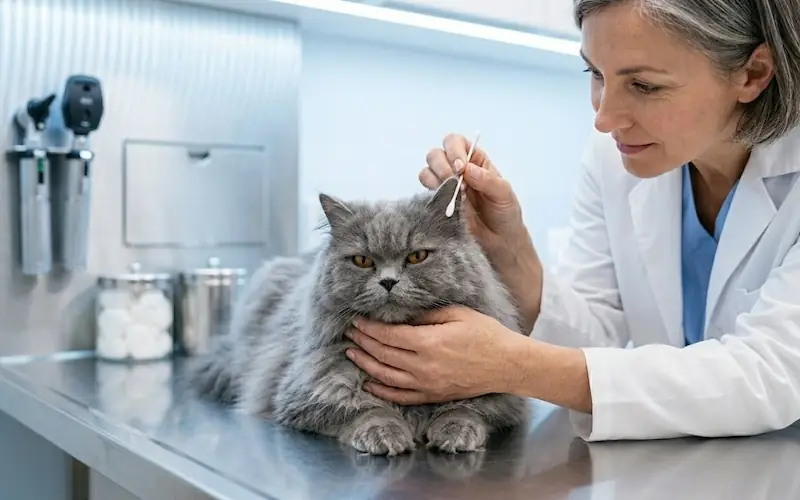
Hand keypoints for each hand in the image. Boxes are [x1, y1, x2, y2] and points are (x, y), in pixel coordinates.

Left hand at [344, 306, 522, 404]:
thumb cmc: (485, 334)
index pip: (388, 335)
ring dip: (366, 364)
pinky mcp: (433, 395)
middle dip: (363, 342)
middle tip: (349, 332)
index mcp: (429, 343)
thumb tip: (401, 316)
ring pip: (386, 376)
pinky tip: (369, 384)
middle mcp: (424, 366)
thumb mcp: (456, 314)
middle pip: (383, 354)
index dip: (369, 328)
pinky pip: (401, 396)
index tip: (357, 320)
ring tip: (352, 353)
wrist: (507, 364)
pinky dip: (381, 391)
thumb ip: (426, 315)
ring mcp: (427, 384)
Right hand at [421, 133, 525, 255]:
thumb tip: (467, 169)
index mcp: (474, 160)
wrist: (500, 242)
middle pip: (436, 154)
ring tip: (452, 195)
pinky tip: (446, 204)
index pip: (456, 142)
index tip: (460, 167)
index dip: (454, 150)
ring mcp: (445, 186)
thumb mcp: (504, 193)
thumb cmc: (505, 214)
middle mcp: (456, 170)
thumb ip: (487, 179)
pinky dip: (431, 194)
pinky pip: (424, 191)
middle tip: (454, 182)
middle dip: (442, 166)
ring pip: (427, 171)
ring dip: (435, 179)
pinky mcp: (437, 202)